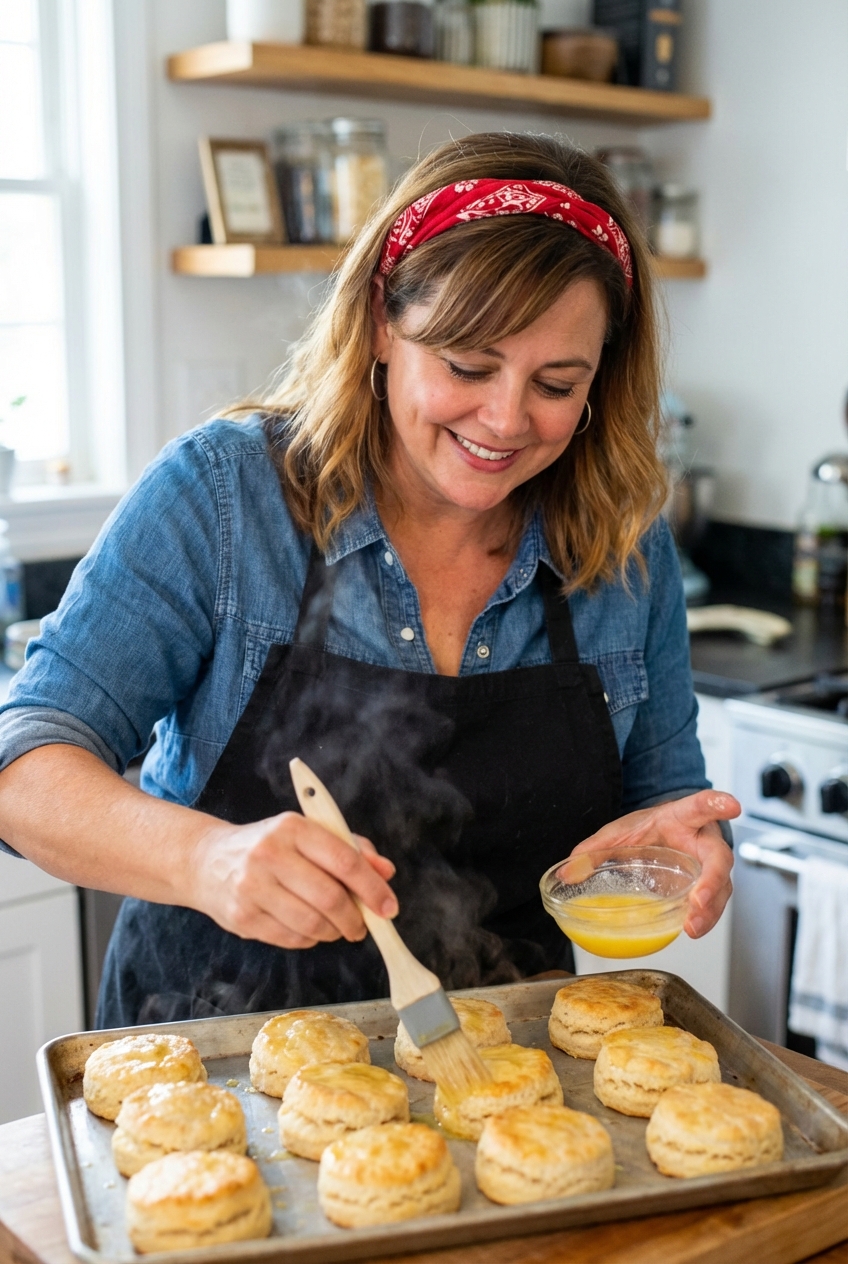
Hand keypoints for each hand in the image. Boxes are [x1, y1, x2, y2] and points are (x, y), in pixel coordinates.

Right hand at [190, 812, 397, 949]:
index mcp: (292, 827)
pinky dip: (310, 939)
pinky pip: (292, 939)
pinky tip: (308, 927)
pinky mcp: (242, 917)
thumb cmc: (268, 846)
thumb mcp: (307, 834)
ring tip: (336, 926)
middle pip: (330, 898)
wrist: (207, 861)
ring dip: (334, 932)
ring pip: (312, 924)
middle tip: (363, 925)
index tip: (388, 907)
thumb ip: (351, 849)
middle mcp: (269, 854)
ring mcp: (252, 887)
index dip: (372, 888)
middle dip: (355, 918)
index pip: (344, 860)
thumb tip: (386, 871)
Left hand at [569, 790, 739, 937]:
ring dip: (709, 909)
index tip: (731, 805)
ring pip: (721, 889)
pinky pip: (712, 905)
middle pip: (720, 859)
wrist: (662, 835)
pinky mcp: (708, 890)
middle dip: (713, 880)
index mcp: (684, 817)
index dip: (717, 804)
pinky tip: (691, 929)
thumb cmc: (650, 830)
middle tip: (699, 899)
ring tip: (693, 926)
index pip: (702, 806)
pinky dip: (703, 919)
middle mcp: (704, 841)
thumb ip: (594, 848)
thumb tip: (567, 871)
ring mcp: (709, 868)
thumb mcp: (620, 833)